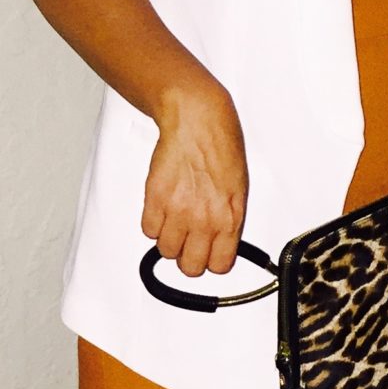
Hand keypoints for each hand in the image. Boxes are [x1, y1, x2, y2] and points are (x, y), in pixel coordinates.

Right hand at [141, 86, 247, 275]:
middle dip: (188, 258)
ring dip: (169, 240)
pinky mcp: (155, 198)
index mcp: (229, 218)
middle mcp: (204, 218)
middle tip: (188, 244)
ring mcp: (178, 210)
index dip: (212, 261)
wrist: (198, 121)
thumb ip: (228, 220)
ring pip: (166, 251)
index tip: (208, 254)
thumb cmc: (220, 147)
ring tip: (175, 222)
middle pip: (190, 267)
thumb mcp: (238, 189)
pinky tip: (163, 210)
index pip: (219, 265)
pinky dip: (153, 224)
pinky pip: (148, 230)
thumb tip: (219, 242)